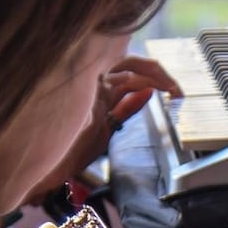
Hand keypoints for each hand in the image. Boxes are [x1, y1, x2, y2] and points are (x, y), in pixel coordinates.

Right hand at [38, 56, 184, 190]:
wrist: (52, 166)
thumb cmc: (73, 148)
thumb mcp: (108, 126)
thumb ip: (126, 108)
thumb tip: (148, 93)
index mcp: (97, 87)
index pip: (128, 67)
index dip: (152, 73)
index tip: (172, 89)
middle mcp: (92, 82)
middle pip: (129, 61)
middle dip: (157, 70)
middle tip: (176, 88)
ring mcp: (91, 88)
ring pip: (128, 68)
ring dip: (156, 77)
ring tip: (172, 90)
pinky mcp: (92, 99)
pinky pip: (122, 84)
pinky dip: (142, 84)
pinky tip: (154, 91)